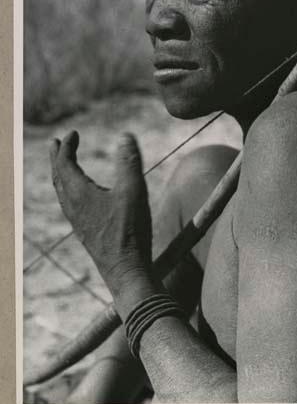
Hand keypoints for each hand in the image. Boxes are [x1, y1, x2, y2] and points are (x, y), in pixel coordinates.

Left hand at [50, 130, 152, 293]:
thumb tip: (125, 136)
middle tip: (55, 143)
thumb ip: (129, 162)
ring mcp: (77, 220)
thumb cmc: (130, 231)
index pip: (65, 163)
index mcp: (79, 194)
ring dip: (61, 174)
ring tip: (63, 166)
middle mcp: (73, 206)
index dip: (68, 146)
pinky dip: (68, 190)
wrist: (126, 269)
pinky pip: (69, 204)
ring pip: (62, 192)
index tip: (74, 133)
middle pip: (58, 177)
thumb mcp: (134, 191)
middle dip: (56, 158)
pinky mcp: (85, 231)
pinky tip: (79, 196)